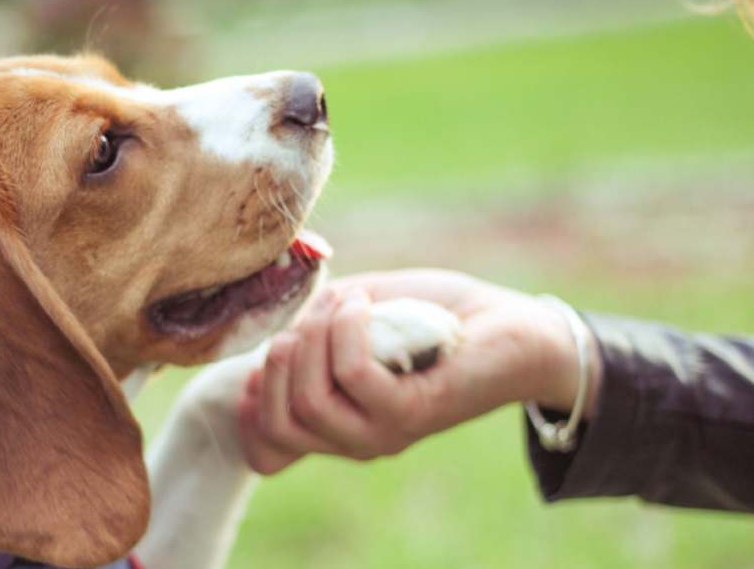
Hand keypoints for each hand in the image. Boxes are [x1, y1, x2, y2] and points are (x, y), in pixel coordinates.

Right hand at [237, 268, 601, 474]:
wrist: (504, 324)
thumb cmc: (426, 316)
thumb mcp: (349, 319)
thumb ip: (308, 331)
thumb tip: (270, 336)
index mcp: (335, 424)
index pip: (267, 449)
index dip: (248, 405)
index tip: (268, 356)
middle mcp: (354, 439)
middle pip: (280, 422)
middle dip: (278, 361)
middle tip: (310, 320)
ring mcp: (381, 432)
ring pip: (311, 401)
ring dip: (316, 338)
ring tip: (347, 304)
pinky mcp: (411, 412)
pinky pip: (354, 373)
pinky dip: (349, 328)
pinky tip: (366, 305)